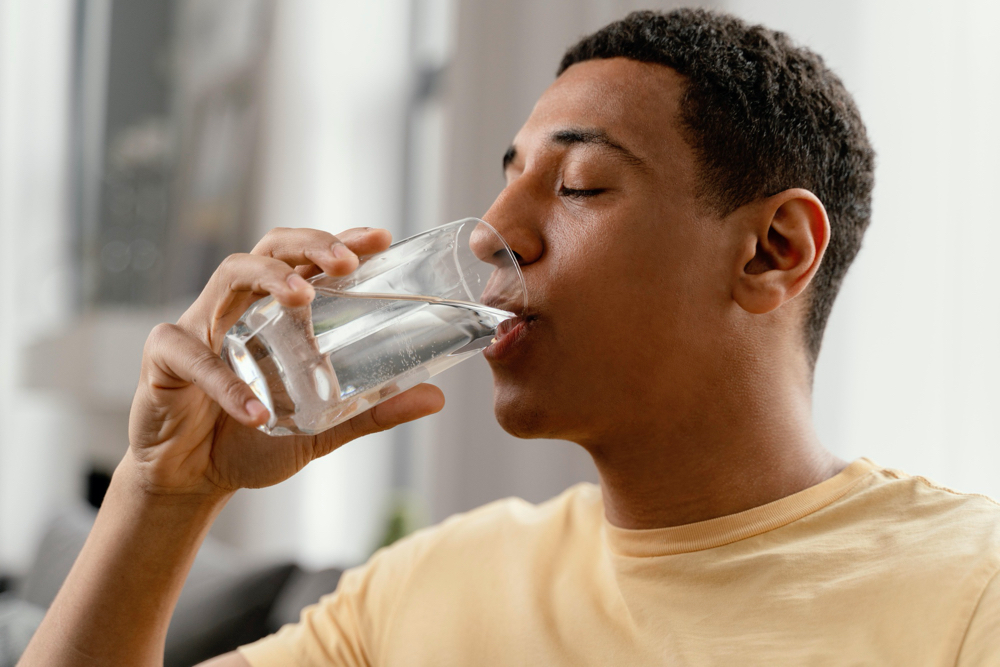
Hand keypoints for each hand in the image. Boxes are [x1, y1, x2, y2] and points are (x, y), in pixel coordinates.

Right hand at [127, 227, 444, 496]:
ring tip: (303, 299)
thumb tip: (435, 398)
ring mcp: (200, 324)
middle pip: (271, 248)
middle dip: (310, 244)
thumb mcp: (322, 425)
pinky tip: (256, 411)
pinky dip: (226, 383)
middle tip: (345, 262)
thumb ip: (372, 410)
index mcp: (276, 312)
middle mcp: (240, 306)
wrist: (192, 479)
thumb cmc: (253, 439)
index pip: (309, 261)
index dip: (341, 241)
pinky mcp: (165, 358)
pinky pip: (193, 357)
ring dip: (269, 278)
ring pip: (230, 274)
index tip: (381, 238)